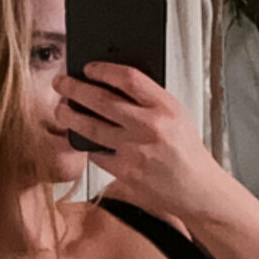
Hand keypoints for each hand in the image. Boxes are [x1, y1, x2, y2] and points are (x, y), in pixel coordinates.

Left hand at [52, 63, 222, 223]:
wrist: (198, 191)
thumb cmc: (186, 153)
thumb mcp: (176, 117)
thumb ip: (149, 101)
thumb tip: (111, 84)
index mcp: (166, 108)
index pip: (128, 78)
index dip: (103, 70)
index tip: (88, 67)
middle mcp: (150, 127)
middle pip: (101, 100)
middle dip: (74, 88)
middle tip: (60, 83)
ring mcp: (136, 152)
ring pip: (91, 127)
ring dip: (69, 116)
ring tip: (61, 109)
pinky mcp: (125, 174)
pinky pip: (97, 154)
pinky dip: (89, 146)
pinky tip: (85, 139)